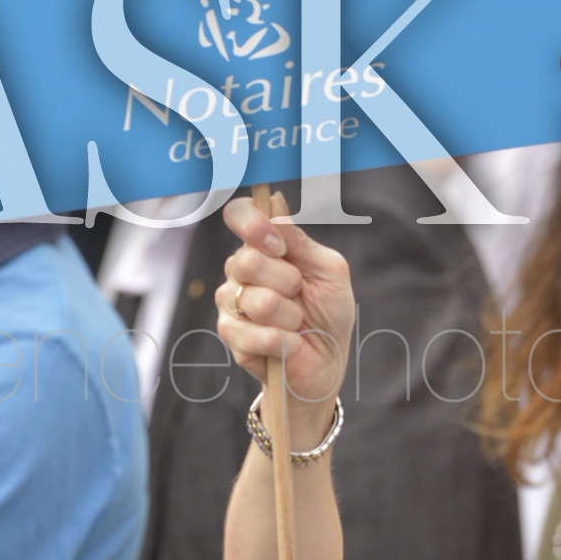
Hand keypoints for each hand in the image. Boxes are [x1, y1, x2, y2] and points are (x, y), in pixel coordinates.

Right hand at [216, 197, 354, 421]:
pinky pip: (258, 334)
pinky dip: (285, 341)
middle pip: (247, 260)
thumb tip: (275, 198)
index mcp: (264, 246)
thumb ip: (299, 239)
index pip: (239, 214)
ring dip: (290, 316)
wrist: (327, 361)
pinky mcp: (231, 335)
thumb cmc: (329, 312)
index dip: (253, 225)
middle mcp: (240, 270)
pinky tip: (288, 343)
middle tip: (299, 294)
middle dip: (287, 282)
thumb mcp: (327, 270)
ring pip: (257, 301)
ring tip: (296, 323)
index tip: (280, 246)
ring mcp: (231, 302)